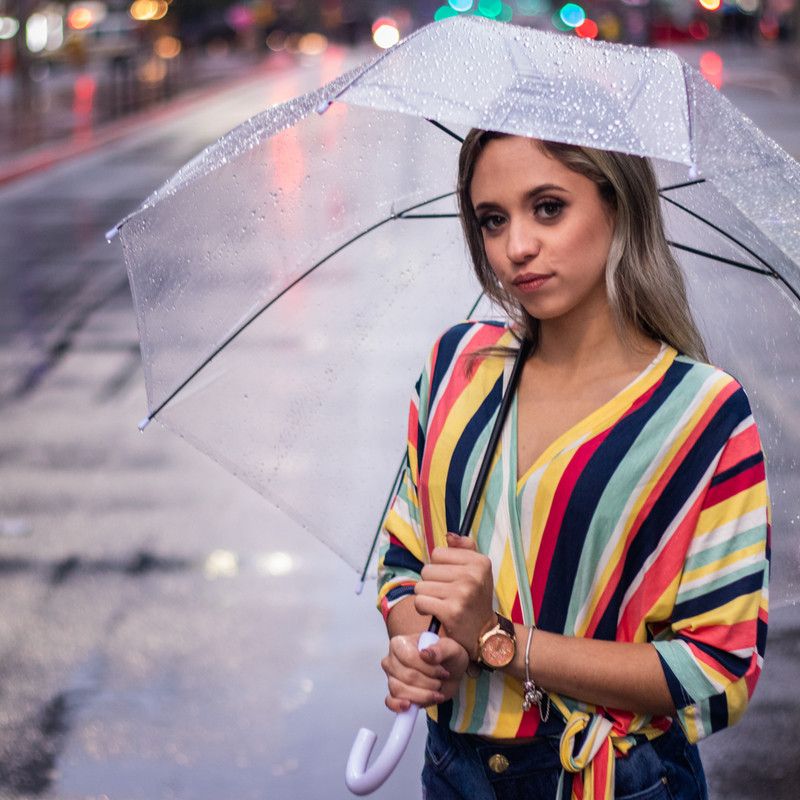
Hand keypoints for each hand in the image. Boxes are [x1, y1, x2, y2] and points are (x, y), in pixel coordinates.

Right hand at [382, 633, 469, 711]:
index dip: (428, 669)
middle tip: (440, 682)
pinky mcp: (395, 693)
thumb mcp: (450, 648)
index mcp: (401, 643)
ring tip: (435, 693)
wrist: (449, 671)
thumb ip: (440, 649)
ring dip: (422, 695)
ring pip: (399, 690)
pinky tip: (410, 706)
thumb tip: (425, 653)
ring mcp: (392, 677)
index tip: (443, 672)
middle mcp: (392, 659)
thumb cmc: (446, 656)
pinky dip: (399, 706)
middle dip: (428, 683)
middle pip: (406, 676)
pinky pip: (390, 701)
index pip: (410, 658)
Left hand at [413, 533, 495, 659]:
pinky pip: (420, 601)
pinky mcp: (451, 611)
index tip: (450, 579)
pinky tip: (435, 612)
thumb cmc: (476, 599)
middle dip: (431, 582)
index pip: (437, 553)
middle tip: (445, 594)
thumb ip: (465, 548)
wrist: (485, 634)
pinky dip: (423, 608)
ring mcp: (462, 593)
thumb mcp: (478, 570)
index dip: (439, 567)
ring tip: (440, 603)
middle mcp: (473, 576)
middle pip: (427, 569)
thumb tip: (449, 535)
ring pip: (421, 586)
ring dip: (425, 596)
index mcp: (479, 562)